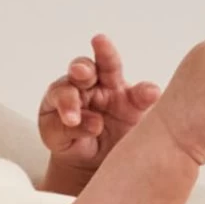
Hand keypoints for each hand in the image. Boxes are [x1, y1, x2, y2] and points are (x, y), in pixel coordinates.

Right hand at [38, 34, 161, 173]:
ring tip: (74, 117)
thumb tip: (153, 90)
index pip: (107, 61)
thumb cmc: (121, 132)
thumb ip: (142, 100)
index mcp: (109, 79)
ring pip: (63, 91)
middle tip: (83, 72)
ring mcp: (66, 101)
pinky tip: (74, 126)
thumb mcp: (137, 116)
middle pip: (81, 68)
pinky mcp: (51, 123)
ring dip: (69, 102)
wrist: (101, 163)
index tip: (100, 40)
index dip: (104, 50)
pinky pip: (55, 122)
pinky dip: (67, 125)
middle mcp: (86, 85)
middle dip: (81, 68)